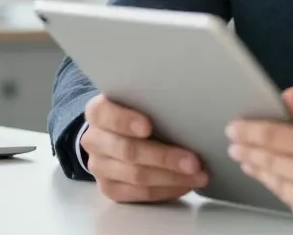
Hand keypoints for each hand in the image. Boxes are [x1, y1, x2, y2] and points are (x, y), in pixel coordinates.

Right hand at [80, 94, 207, 202]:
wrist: (117, 132)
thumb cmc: (138, 110)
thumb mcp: (141, 99)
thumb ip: (154, 101)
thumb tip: (190, 105)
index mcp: (98, 111)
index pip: (106, 114)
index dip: (126, 121)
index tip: (148, 126)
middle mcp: (94, 140)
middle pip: (128, 151)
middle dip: (164, 157)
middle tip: (194, 162)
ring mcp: (99, 167)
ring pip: (136, 176)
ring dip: (172, 178)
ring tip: (198, 176)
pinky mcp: (109, 188)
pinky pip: (138, 194)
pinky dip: (165, 190)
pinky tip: (185, 185)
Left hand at [227, 96, 292, 234]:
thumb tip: (289, 99)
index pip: (273, 136)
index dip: (249, 130)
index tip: (234, 127)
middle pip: (269, 162)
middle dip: (248, 150)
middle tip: (234, 143)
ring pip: (278, 186)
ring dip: (261, 171)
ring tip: (250, 161)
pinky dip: (282, 192)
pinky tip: (278, 182)